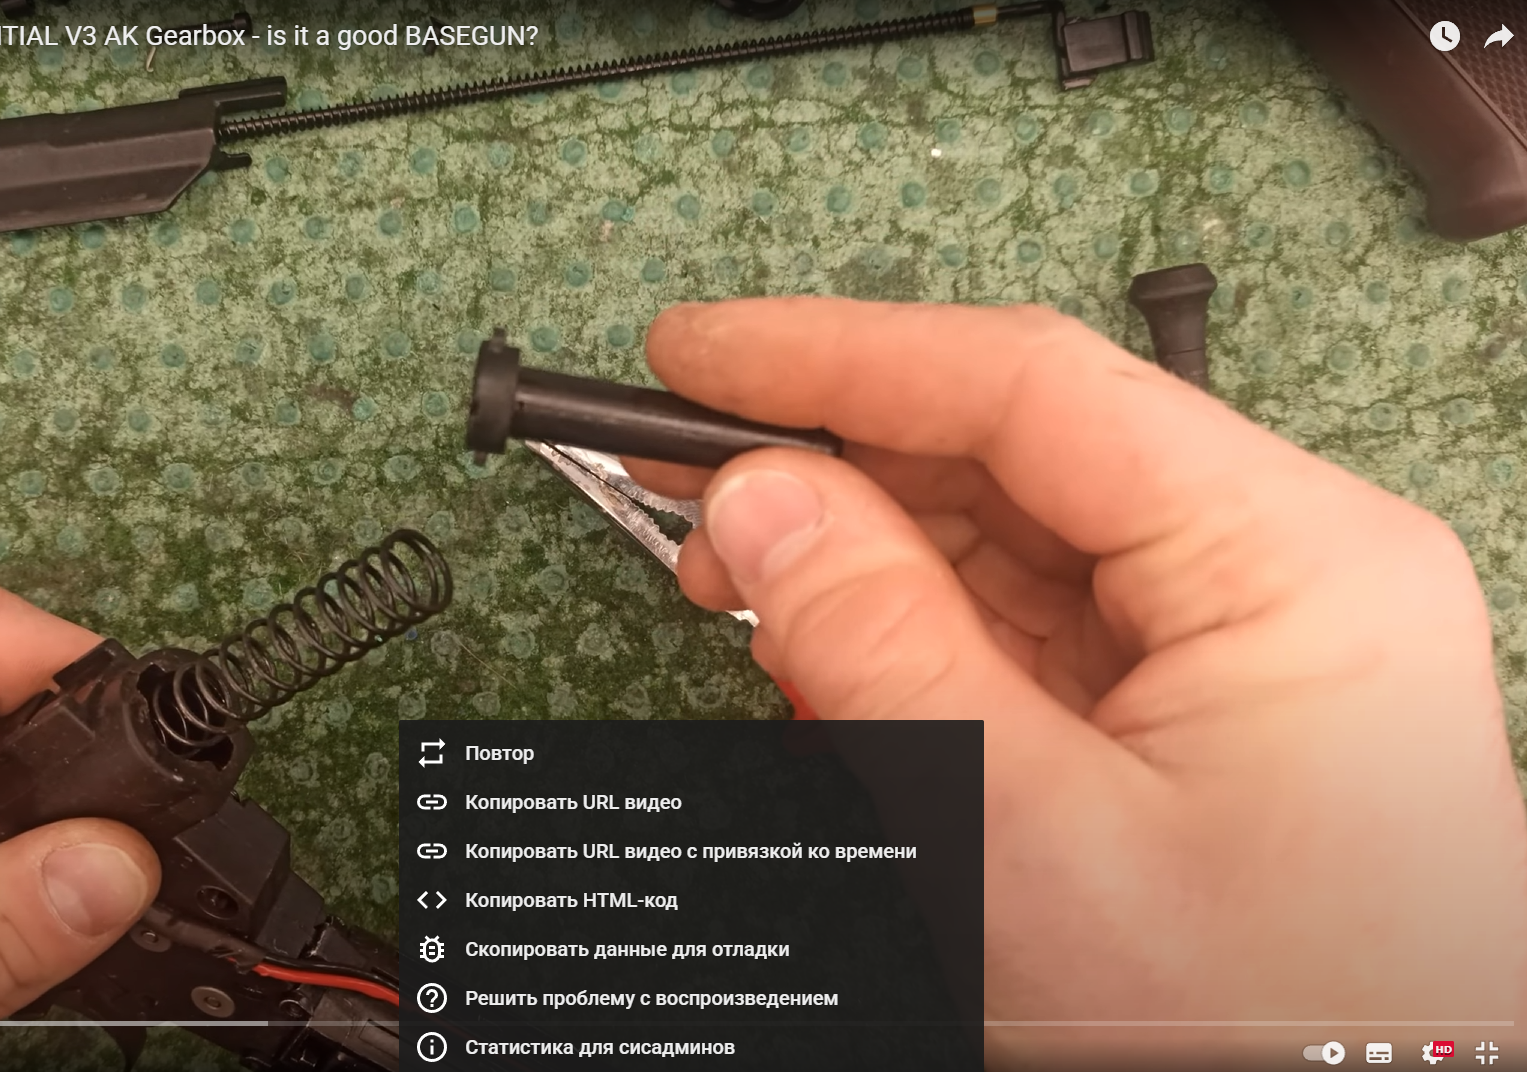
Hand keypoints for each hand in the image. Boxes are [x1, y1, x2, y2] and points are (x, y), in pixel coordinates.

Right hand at [627, 299, 1526, 1067]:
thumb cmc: (1251, 1026)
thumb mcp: (1029, 834)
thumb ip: (879, 641)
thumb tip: (758, 497)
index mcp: (1292, 558)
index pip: (1029, 383)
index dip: (839, 352)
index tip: (695, 353)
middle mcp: (1282, 568)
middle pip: (1018, 452)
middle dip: (840, 467)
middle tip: (689, 493)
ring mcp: (1242, 638)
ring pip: (1016, 537)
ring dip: (868, 554)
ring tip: (745, 588)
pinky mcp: (1199, 703)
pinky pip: (1035, 623)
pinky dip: (921, 628)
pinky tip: (839, 650)